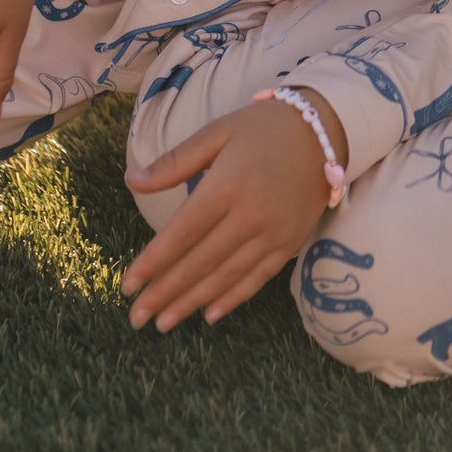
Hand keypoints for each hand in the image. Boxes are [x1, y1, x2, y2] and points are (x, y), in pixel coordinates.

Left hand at [123, 92, 349, 330]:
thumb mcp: (217, 133)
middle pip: (200, 262)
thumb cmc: (262, 128)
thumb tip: (132, 182)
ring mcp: (273, 232)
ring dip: (192, 302)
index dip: (152, 263)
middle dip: (165, 293)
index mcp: (226, 185)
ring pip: (226, 276)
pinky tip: (210, 315)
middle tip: (137, 318)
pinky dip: (233, 298)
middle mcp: (250, 214)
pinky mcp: (290, 242)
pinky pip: (258, 277)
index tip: (127, 286)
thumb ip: (175, 161)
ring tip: (164, 323)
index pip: (181, 234)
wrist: (323, 131)